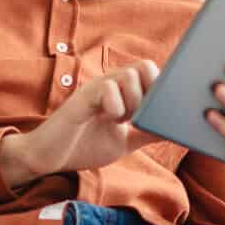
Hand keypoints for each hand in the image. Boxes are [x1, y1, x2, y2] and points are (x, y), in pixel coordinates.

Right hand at [0, 59, 162, 186]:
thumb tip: (174, 128)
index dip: (160, 89)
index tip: (157, 113)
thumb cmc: (83, 145)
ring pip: (130, 75)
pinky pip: (108, 89)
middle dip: (150, 94)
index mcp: (122, 91)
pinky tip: (108, 120)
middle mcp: (110, 84)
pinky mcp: (82, 98)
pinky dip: (116, 107)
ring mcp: (96, 89)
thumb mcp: (125, 141)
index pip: (151, 72)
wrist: (49, 158)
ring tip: (121, 121)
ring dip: (133, 102)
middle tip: (138, 118)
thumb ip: (147, 133)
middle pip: (146, 66)